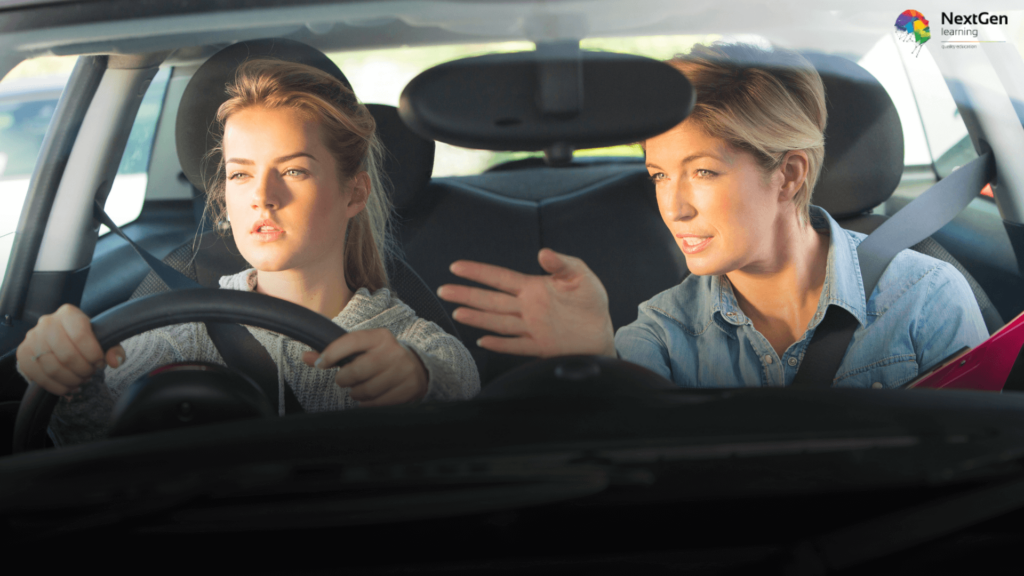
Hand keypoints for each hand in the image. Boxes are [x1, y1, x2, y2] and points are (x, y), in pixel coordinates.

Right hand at [16, 304, 125, 396]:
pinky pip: (40, 377)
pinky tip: (68, 386)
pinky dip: (57, 387)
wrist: (58, 340)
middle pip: (67, 355)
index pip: (81, 336)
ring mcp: (32, 338)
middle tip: (90, 373)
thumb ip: (113, 349)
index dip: (93, 354)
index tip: (99, 362)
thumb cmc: (83, 339)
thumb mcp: (102, 339)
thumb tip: (115, 361)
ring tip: (81, 379)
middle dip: (83, 370)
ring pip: (53, 369)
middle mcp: (47, 323)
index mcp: (68, 313)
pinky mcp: (23, 354)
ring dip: (72, 380)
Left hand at [302, 328, 428, 406]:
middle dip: (343, 379)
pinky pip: (376, 403)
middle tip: (344, 380)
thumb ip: (335, 353)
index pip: (350, 342)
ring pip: (365, 390)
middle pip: (355, 371)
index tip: (320, 364)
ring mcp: (403, 371)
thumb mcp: (362, 350)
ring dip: (356, 393)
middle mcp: (393, 351)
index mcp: (380, 337)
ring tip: (360, 388)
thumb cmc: (382, 358)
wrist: (419, 368)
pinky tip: (371, 397)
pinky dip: (368, 403)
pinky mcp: (408, 389)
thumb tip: (306, 357)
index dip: (331, 354)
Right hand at [437, 248, 615, 357]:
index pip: (500, 278)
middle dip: (467, 294)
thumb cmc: (592, 301)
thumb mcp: (580, 276)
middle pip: (491, 300)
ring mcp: (531, 328)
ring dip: (477, 317)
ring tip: (457, 312)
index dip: (478, 272)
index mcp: (533, 288)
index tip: (456, 267)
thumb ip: (562, 264)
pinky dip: (499, 345)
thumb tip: (543, 253)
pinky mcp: (539, 346)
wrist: (601, 333)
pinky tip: (482, 342)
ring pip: (498, 322)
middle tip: (443, 289)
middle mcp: (527, 307)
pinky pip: (515, 345)